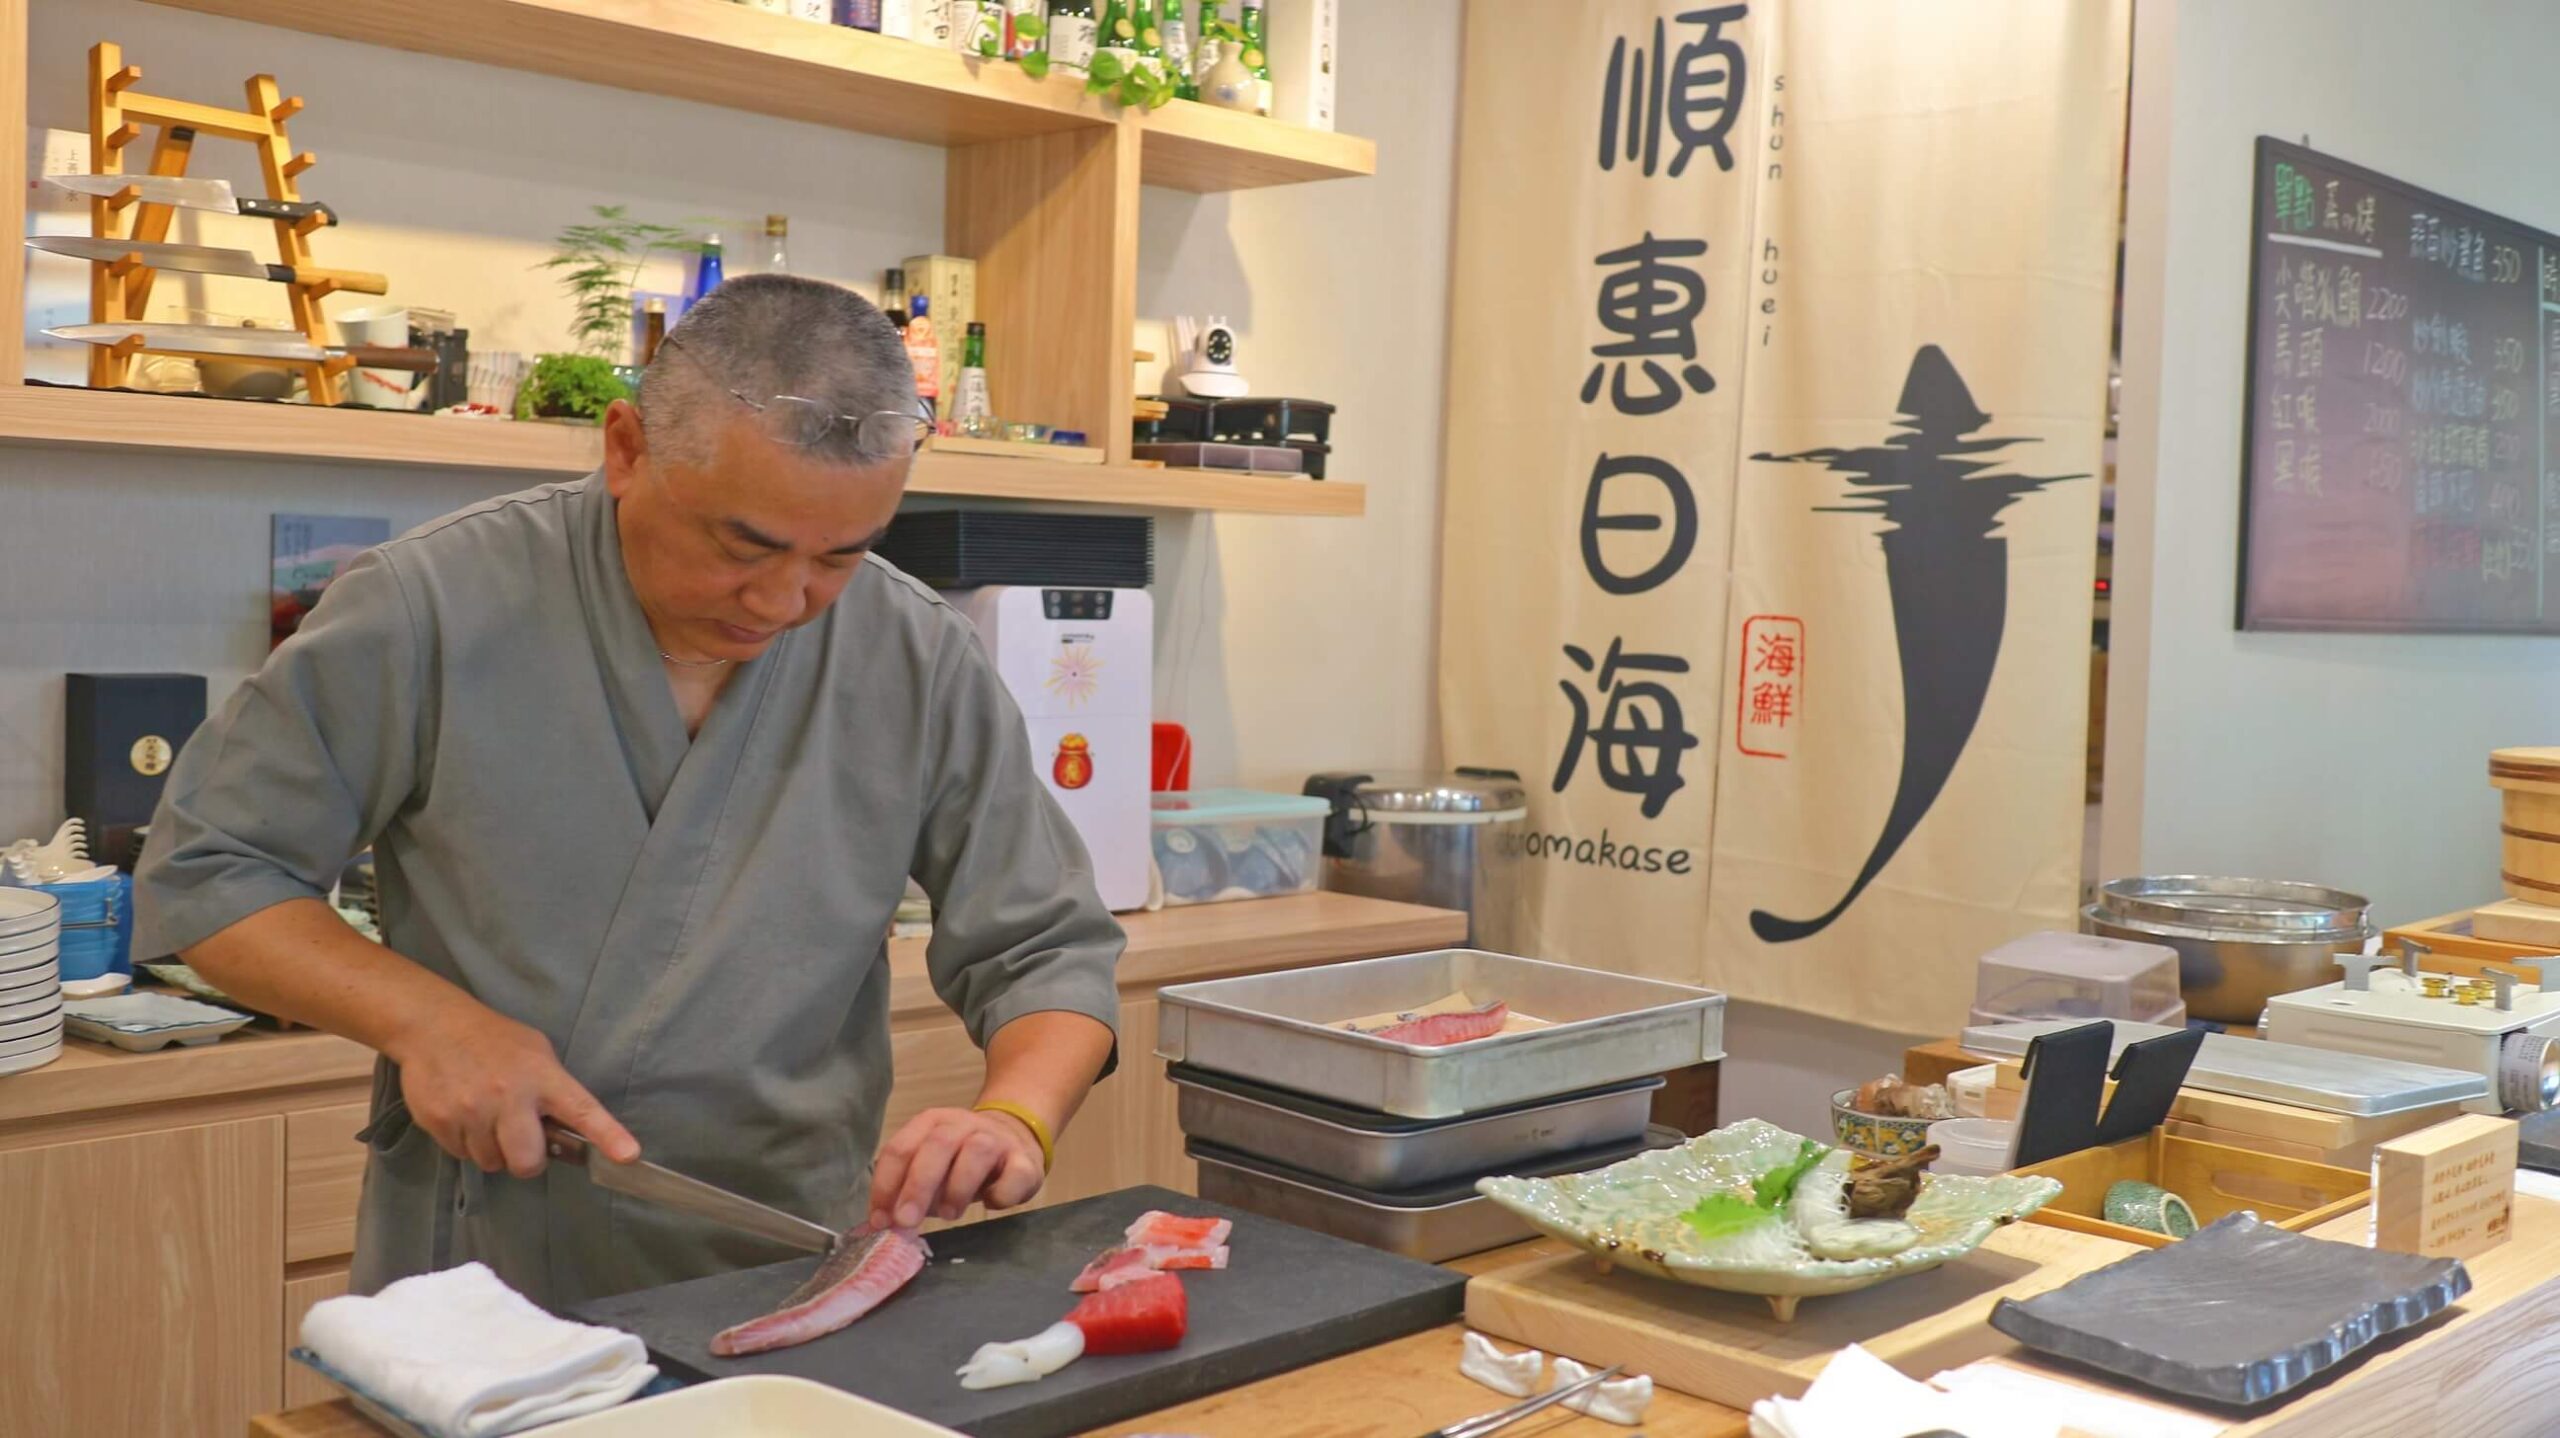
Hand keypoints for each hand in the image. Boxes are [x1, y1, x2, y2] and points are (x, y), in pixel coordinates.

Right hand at [389, 997, 639, 1177]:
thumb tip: (566, 1131)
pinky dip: (465, 1143)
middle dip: (527, 1160)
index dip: (608, 1136)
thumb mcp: (535, 1052)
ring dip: (492, 1150)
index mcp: (543, 1077)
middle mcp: (509, 1096)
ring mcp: (472, 1111)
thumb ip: (552, 1090)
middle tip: (520, 1140)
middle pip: (527, 1162)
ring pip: (491, 1163)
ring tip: (486, 1117)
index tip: (628, 1156)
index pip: (582, 1110)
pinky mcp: (440, 1122)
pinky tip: (463, 1115)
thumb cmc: (494, 1040)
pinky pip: (462, 1155)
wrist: (433, 1026)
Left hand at [869, 1106, 1044, 1228]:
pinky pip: (1014, 1174)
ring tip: (948, 1214)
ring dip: (957, 1187)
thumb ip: (908, 1190)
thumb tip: (887, 1223)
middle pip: (936, 1146)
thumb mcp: (930, 1170)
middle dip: (917, 1186)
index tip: (880, 1221)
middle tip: (906, 1221)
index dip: (886, 1185)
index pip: (900, 1149)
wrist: (1015, 1138)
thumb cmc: (961, 1162)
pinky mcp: (1024, 1159)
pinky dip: (1000, 1194)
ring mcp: (995, 1138)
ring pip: (976, 1152)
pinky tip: (991, 1204)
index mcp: (930, 1124)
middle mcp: (961, 1124)